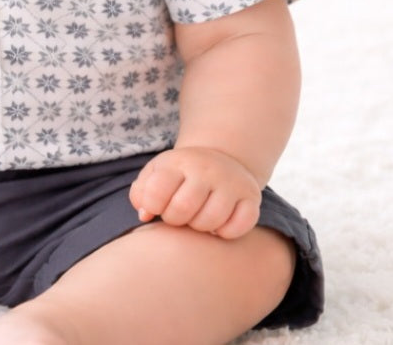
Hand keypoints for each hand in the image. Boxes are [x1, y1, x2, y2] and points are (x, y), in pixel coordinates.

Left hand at [129, 146, 261, 239]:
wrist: (220, 159)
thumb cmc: (180, 175)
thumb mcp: (157, 174)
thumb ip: (142, 192)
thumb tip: (145, 214)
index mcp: (178, 162)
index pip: (156, 192)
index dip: (153, 207)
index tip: (157, 206)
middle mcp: (206, 169)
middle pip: (182, 209)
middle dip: (175, 220)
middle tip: (177, 214)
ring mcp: (230, 183)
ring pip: (210, 221)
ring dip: (199, 227)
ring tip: (196, 217)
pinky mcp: (251, 197)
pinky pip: (238, 227)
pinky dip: (225, 232)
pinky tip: (218, 223)